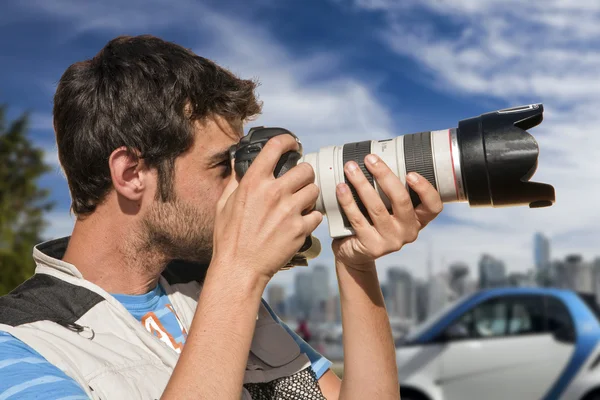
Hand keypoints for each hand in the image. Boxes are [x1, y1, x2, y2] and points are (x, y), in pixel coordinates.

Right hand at [211, 134, 322, 282]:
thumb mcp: (224, 204)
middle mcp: (273, 193)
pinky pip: (317, 214)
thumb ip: (235, 180)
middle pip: (305, 169)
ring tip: (300, 203)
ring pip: (314, 190)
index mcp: (253, 182)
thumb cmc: (229, 237)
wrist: (240, 268)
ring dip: (309, 195)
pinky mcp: (300, 229)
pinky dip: (311, 218)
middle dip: (304, 174)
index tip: (293, 144)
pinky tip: (301, 222)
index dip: (288, 141)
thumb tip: (236, 161)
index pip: (275, 147)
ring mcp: (289, 211)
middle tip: (300, 181)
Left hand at [332, 154, 442, 269]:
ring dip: (362, 184)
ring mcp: (391, 241)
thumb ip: (389, 191)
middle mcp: (408, 231)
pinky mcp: (372, 246)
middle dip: (384, 175)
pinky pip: (358, 219)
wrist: (354, 253)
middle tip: (370, 159)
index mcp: (417, 220)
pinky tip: (341, 187)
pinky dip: (348, 201)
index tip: (410, 173)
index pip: (433, 206)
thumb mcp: (387, 210)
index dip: (425, 189)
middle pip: (401, 200)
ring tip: (350, 168)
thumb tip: (376, 156)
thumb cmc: (372, 223)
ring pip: (377, 207)